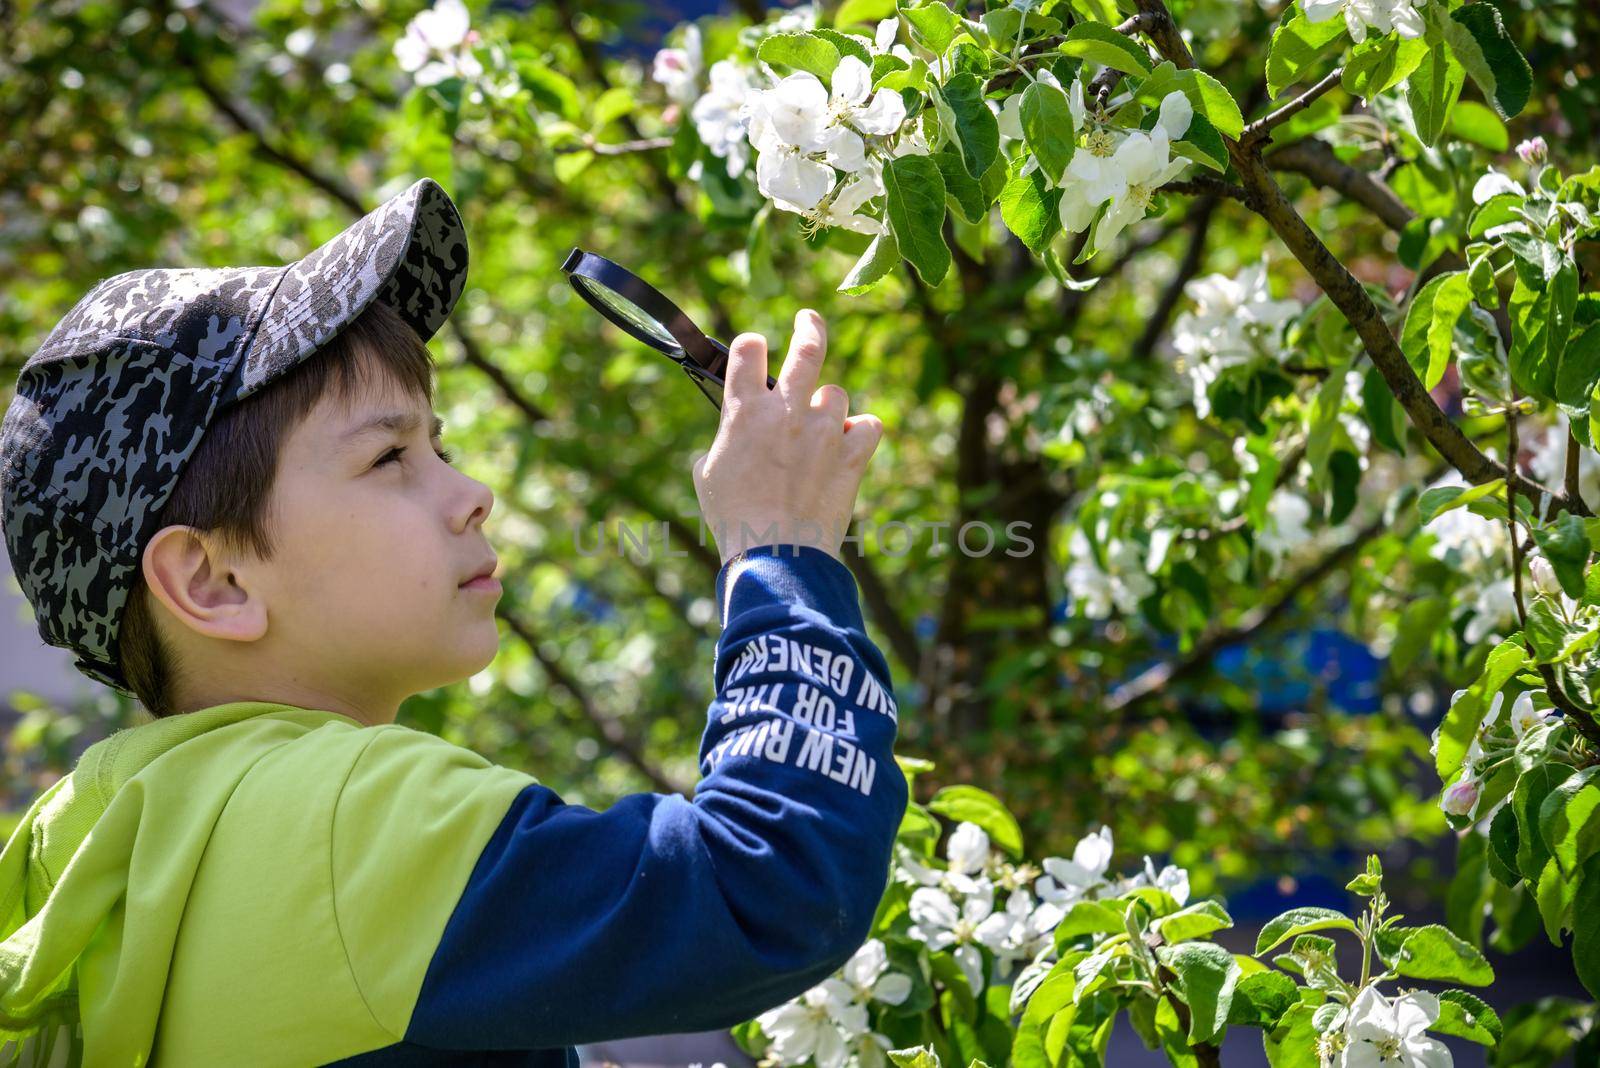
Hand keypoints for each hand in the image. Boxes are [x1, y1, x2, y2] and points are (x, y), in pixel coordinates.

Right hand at [691, 308, 883, 565]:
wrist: (775, 556)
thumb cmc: (733, 519)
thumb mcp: (707, 474)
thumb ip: (725, 440)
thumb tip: (735, 433)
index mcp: (744, 412)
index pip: (747, 348)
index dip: (751, 346)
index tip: (755, 351)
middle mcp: (786, 413)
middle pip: (807, 349)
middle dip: (810, 326)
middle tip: (809, 320)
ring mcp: (823, 433)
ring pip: (838, 394)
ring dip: (829, 407)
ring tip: (818, 433)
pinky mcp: (851, 457)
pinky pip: (870, 426)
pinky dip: (861, 434)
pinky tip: (848, 447)